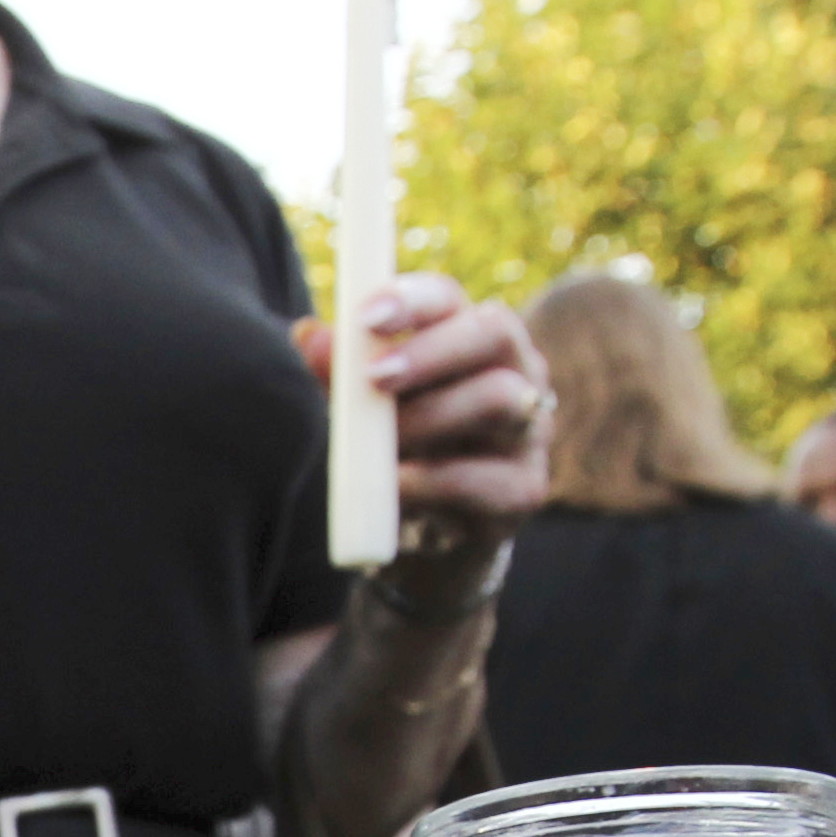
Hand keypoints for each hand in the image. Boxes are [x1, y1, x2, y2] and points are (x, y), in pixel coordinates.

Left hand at [295, 272, 551, 553]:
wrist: (426, 538)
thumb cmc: (396, 453)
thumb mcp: (361, 411)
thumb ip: (338, 375)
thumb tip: (307, 334)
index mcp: (467, 339)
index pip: (449, 299)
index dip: (411, 300)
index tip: (366, 318)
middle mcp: (515, 370)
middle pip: (493, 331)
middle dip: (430, 351)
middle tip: (374, 377)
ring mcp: (528, 428)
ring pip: (498, 398)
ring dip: (428, 418)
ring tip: (383, 448)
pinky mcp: (524, 489)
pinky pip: (482, 477)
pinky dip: (429, 482)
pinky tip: (396, 490)